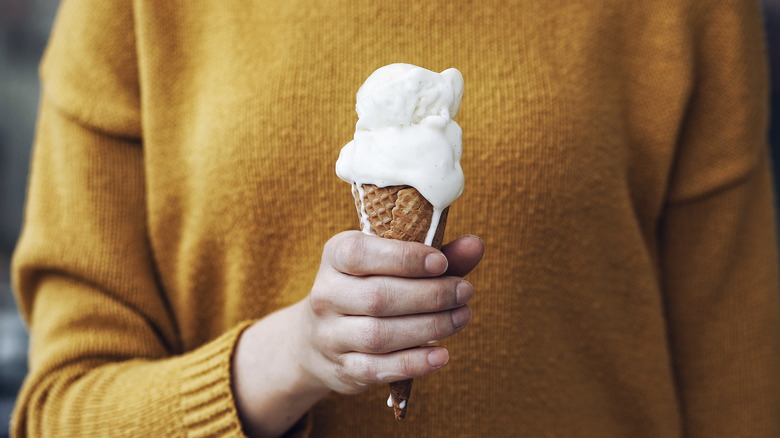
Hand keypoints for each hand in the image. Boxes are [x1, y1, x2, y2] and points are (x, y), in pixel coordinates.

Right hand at [232, 232, 483, 436]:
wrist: (318, 338)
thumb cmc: (369, 288)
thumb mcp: (392, 264)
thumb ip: (435, 255)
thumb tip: (475, 245)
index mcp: (335, 257)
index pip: (360, 254)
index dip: (403, 258)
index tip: (441, 262)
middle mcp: (326, 295)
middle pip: (378, 297)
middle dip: (430, 295)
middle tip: (465, 291)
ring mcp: (330, 336)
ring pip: (380, 335)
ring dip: (430, 327)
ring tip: (461, 317)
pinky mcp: (343, 369)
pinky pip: (379, 368)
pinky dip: (414, 362)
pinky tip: (442, 355)